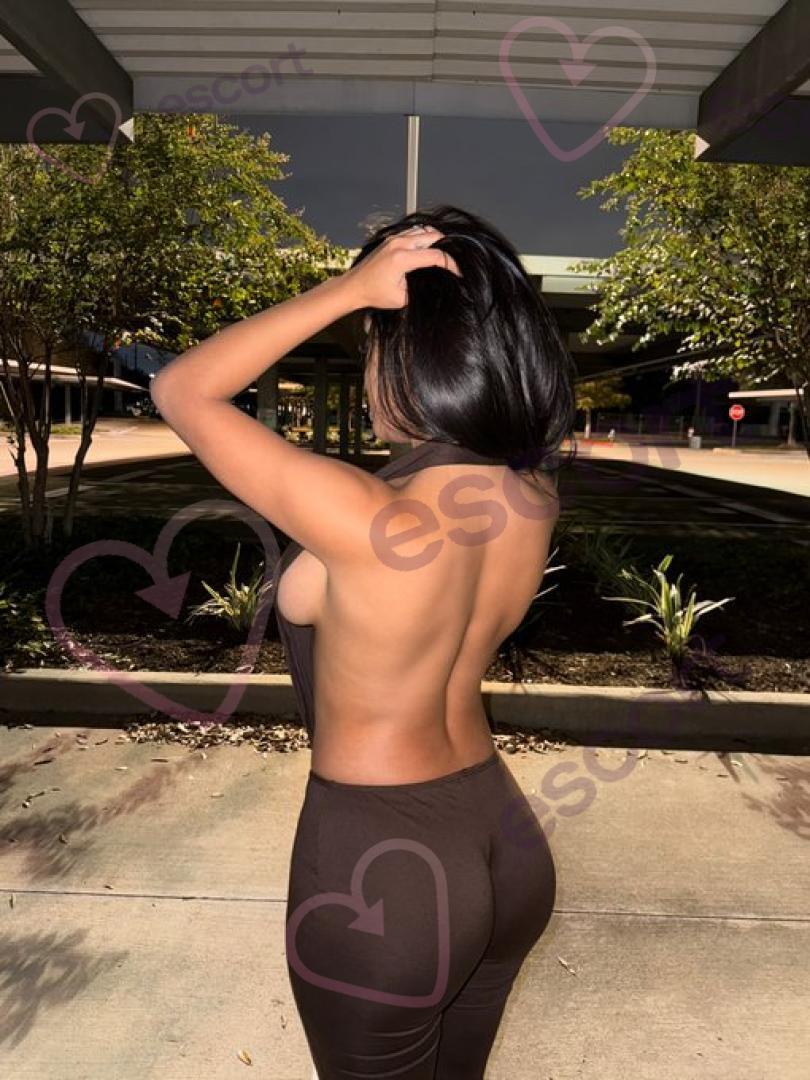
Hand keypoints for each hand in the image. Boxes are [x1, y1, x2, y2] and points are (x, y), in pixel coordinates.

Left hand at [344, 225, 462, 309]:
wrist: (354, 286)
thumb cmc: (374, 293)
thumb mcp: (401, 299)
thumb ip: (421, 289)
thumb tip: (435, 284)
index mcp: (402, 258)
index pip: (435, 256)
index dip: (451, 264)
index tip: (459, 272)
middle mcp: (399, 244)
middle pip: (432, 236)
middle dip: (446, 247)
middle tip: (452, 261)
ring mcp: (394, 239)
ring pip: (423, 231)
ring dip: (435, 240)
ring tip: (442, 254)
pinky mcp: (391, 239)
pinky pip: (414, 232)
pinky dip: (424, 238)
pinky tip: (428, 249)